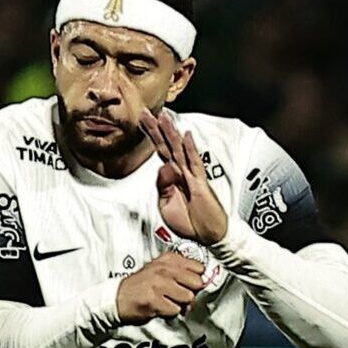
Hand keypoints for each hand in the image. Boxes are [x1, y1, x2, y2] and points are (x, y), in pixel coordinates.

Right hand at [115, 249, 214, 322]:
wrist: (116, 298)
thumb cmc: (141, 286)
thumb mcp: (160, 270)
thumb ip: (181, 272)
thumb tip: (202, 283)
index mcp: (167, 260)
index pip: (198, 267)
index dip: (196, 279)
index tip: (190, 284)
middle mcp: (163, 270)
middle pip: (196, 283)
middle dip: (191, 293)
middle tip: (179, 296)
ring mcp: (158, 285)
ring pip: (187, 298)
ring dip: (180, 304)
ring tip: (167, 302)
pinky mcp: (153, 301)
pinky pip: (175, 310)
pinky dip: (169, 313)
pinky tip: (159, 308)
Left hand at [139, 109, 229, 245]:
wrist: (206, 235)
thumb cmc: (188, 222)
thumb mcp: (165, 205)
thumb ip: (162, 187)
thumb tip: (162, 167)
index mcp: (171, 177)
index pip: (159, 152)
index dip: (151, 137)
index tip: (141, 122)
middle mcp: (181, 172)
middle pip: (166, 146)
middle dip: (156, 129)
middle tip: (146, 112)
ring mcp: (191, 176)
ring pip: (178, 149)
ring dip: (170, 133)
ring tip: (163, 116)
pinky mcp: (201, 183)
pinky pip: (194, 163)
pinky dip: (190, 149)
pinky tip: (186, 135)